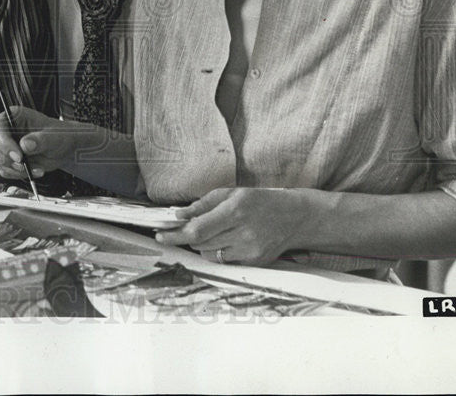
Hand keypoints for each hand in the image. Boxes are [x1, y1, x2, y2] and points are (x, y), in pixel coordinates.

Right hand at [0, 106, 94, 179]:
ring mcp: (4, 146)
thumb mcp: (54, 136)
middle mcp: (5, 130)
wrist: (64, 147)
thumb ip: (40, 140)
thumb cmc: (59, 135)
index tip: (19, 156)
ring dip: (14, 169)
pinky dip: (19, 175)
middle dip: (4, 157)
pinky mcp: (8, 160)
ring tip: (35, 167)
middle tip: (22, 164)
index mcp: (13, 116)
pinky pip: (5, 171)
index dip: (4, 143)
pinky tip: (35, 170)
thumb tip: (26, 144)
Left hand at [156, 187, 316, 265]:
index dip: (175, 235)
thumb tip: (179, 215)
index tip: (160, 235)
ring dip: (202, 244)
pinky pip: (223, 261)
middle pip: (200, 244)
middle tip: (180, 230)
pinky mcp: (253, 263)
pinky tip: (227, 239)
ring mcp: (249, 251)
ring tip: (213, 231)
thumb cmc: (261, 201)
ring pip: (209, 254)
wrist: (296, 218)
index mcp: (235, 211)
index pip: (197, 230)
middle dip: (186, 237)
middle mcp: (243, 234)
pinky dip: (218, 251)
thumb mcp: (232, 193)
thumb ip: (203, 204)